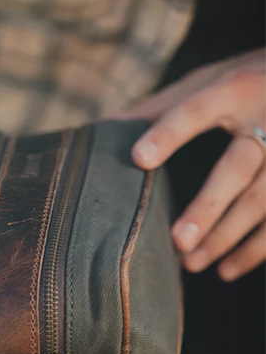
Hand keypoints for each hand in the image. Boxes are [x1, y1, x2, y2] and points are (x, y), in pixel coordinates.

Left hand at [118, 49, 264, 280]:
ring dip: (226, 236)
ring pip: (261, 200)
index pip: (196, 110)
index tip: (139, 158)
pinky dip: (255, 249)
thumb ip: (158, 107)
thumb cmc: (242, 84)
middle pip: (237, 168)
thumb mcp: (203, 83)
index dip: (169, 134)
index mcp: (232, 91)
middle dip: (208, 207)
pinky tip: (227, 270)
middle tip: (177, 240)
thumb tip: (102, 128)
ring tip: (191, 263)